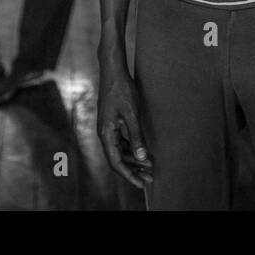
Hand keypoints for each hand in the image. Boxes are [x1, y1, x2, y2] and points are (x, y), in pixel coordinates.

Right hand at [97, 65, 151, 188]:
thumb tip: (141, 157)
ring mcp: (107, 127)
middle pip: (117, 158)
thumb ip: (136, 136)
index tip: (142, 183)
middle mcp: (104, 133)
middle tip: (150, 177)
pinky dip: (131, 148)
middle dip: (133, 169)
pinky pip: (120, 141)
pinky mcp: (111, 122)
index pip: (116, 161)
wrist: (113, 70)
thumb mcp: (132, 113)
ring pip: (119, 150)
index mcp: (106, 133)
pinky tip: (141, 152)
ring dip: (133, 159)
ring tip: (149, 166)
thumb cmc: (121, 89)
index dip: (129, 175)